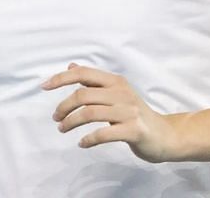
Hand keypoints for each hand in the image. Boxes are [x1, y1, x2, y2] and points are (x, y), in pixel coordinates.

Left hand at [42, 63, 180, 162]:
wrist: (165, 135)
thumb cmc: (136, 115)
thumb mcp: (116, 94)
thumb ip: (94, 82)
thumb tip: (72, 66)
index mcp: (116, 82)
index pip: (84, 73)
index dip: (61, 78)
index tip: (44, 86)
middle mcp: (122, 93)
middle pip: (83, 95)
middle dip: (64, 107)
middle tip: (56, 119)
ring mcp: (129, 111)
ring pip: (90, 113)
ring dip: (71, 122)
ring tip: (63, 129)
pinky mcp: (133, 130)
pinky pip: (104, 134)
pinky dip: (88, 139)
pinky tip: (82, 143)